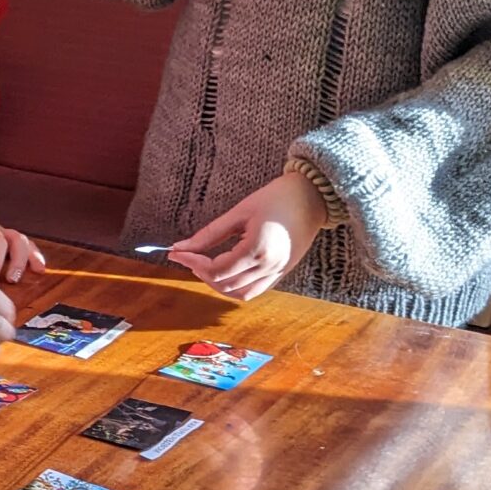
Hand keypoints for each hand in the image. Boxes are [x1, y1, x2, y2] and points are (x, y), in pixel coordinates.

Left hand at [166, 170, 330, 300]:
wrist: (313, 195)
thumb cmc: (277, 197)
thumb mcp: (238, 212)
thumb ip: (209, 234)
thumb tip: (180, 247)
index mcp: (258, 250)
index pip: (215, 269)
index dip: (192, 263)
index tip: (177, 253)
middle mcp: (270, 266)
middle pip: (224, 285)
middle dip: (201, 273)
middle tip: (189, 257)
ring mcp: (278, 272)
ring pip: (240, 294)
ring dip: (218, 285)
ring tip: (206, 265)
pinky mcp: (283, 272)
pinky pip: (255, 290)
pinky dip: (236, 287)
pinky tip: (226, 271)